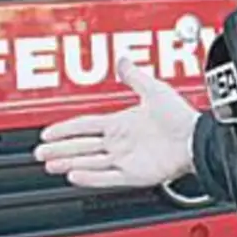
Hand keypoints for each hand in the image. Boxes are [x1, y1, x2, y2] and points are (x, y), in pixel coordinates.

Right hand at [34, 56, 200, 188]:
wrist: (197, 138)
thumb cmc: (181, 116)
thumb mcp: (153, 90)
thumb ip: (134, 77)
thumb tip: (121, 59)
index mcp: (122, 123)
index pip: (86, 126)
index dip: (66, 128)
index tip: (48, 132)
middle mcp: (121, 142)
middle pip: (82, 146)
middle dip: (59, 148)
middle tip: (39, 152)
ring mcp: (126, 159)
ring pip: (89, 162)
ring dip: (68, 162)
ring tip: (49, 164)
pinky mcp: (134, 174)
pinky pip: (107, 177)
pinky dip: (90, 177)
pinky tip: (73, 175)